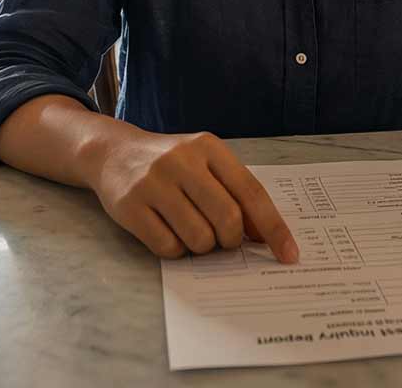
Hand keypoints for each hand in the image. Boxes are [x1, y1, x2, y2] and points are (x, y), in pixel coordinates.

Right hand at [82, 127, 299, 263]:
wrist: (113, 153)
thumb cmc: (170, 164)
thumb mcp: (204, 163)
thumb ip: (234, 192)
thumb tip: (263, 236)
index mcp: (208, 147)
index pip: (251, 192)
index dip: (273, 228)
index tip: (288, 254)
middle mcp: (181, 161)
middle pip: (228, 218)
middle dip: (231, 240)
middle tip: (223, 240)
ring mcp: (153, 183)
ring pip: (199, 238)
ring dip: (202, 247)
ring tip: (192, 231)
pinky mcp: (130, 206)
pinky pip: (168, 247)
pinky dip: (176, 250)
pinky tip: (169, 232)